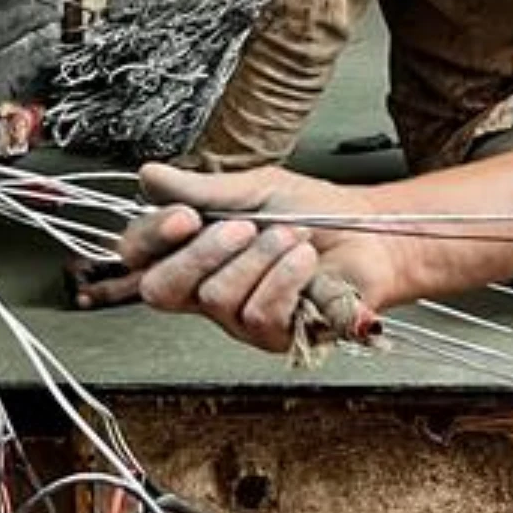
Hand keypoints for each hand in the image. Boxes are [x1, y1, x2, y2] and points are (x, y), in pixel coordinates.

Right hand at [106, 163, 416, 355]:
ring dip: (261, 257)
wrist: (372, 235)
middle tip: (242, 227)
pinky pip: (259, 312)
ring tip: (293, 238)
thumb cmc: (318, 213)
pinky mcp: (272, 337)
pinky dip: (286, 278)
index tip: (183, 215)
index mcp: (193, 250)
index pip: (139, 256)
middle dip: (201, 253)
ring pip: (217, 297)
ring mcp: (236, 318)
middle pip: (160, 289)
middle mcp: (206, 289)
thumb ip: (202, 189)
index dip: (151, 237)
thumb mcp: (257, 188)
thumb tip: (148, 175)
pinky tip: (305, 262)